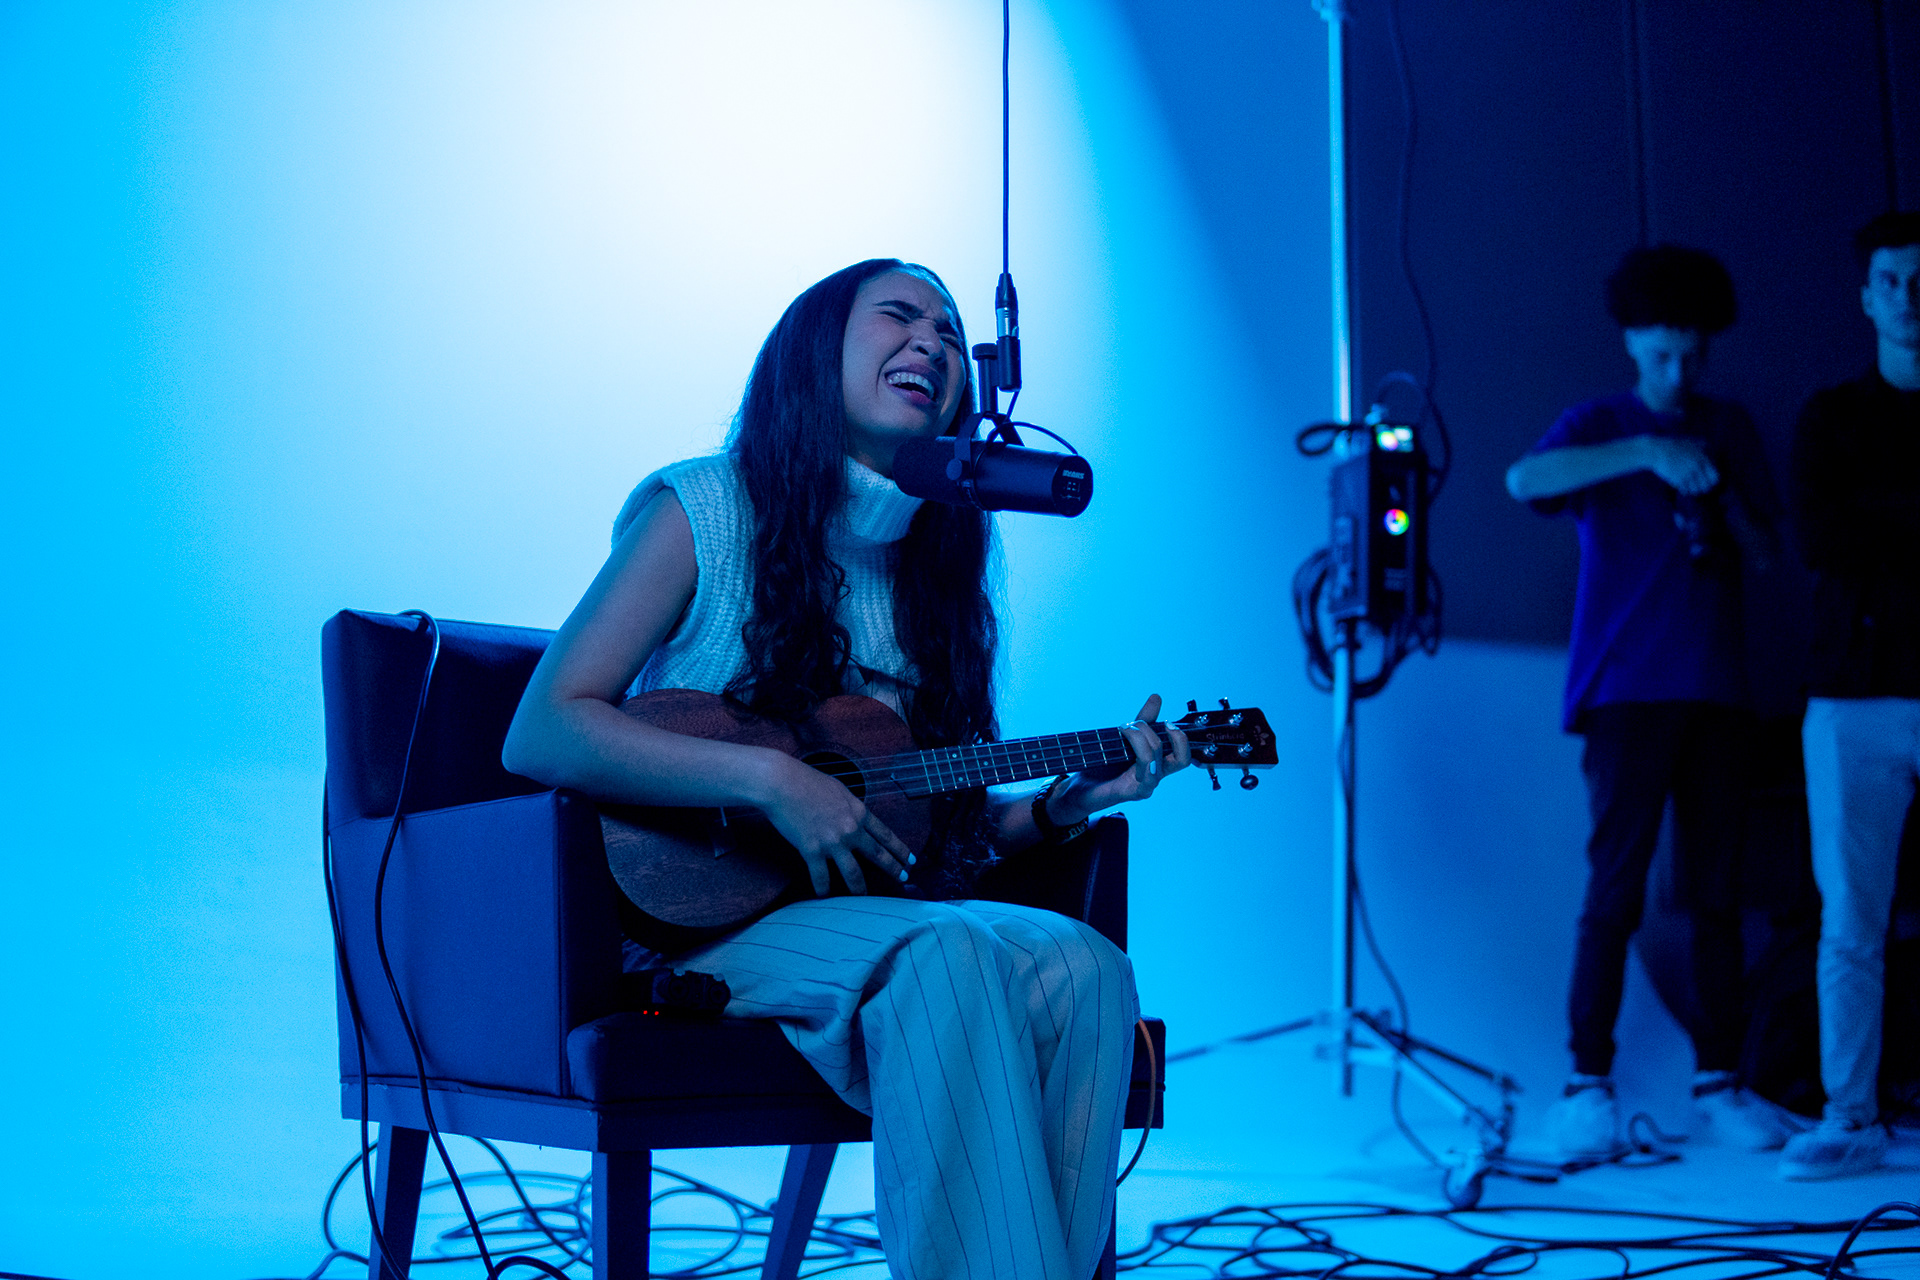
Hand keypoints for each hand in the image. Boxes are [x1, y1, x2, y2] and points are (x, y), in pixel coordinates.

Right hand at [761, 755, 915, 896]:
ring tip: (864, 897)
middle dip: (893, 869)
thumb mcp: (840, 790)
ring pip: (853, 873)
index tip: (911, 859)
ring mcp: (832, 842)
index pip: (885, 835)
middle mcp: (850, 830)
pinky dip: (823, 889)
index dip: (900, 849)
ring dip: (860, 888)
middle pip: (877, 855)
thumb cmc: (808, 781)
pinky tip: (824, 896)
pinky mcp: (812, 851)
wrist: (782, 783)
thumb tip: (857, 818)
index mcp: (859, 812)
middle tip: (903, 879)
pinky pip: (821, 877)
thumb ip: (851, 807)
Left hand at [1053, 694, 1191, 822]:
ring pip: (1155, 756)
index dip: (1182, 738)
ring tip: (1124, 730)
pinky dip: (1138, 750)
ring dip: (1140, 737)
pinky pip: (1147, 772)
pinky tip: (1124, 742)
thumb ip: (1144, 720)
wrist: (1081, 787)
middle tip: (1132, 725)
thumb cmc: (1103, 764)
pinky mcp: (1136, 792)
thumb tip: (1156, 697)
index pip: (1183, 754)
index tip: (1167, 722)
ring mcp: (1148, 785)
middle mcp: (1157, 775)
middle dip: (1154, 731)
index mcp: (1158, 763)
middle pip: (1175, 754)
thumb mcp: (1125, 737)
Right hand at [1640, 436, 1718, 494]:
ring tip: (1689, 488)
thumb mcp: (1690, 442)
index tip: (1708, 482)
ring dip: (1693, 491)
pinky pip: (1685, 491)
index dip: (1713, 482)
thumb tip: (1710, 447)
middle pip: (1707, 486)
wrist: (1656, 451)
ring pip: (1696, 490)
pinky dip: (1684, 491)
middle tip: (1699, 487)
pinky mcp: (1677, 480)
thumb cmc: (1672, 445)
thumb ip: (1702, 446)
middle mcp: (1697, 467)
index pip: (1715, 477)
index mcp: (1703, 458)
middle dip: (1704, 488)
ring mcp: (1688, 474)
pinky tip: (1681, 488)